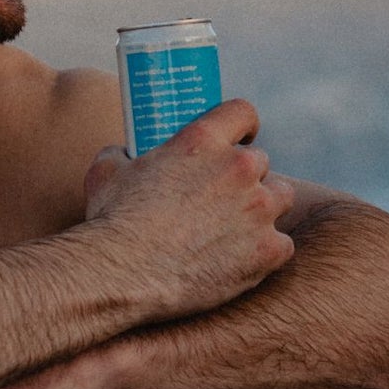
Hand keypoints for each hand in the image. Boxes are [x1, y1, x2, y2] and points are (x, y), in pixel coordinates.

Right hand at [82, 99, 295, 320]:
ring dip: (263, 209)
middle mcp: (238, 168)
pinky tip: (243, 260)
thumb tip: (125, 152)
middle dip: (245, 178)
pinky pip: (282, 244)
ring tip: (237, 229)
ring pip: (280, 198)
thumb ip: (125, 153)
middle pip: (261, 162)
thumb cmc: (111, 222)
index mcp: (203, 141)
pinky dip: (266, 252)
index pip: (242, 113)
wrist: (122, 275)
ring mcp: (257, 210)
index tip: (240, 139)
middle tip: (223, 200)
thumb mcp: (107, 170)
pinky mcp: (267, 250)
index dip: (243, 126)